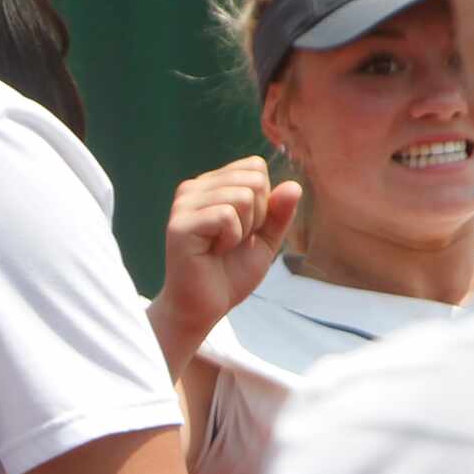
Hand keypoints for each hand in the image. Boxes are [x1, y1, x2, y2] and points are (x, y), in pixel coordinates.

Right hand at [146, 157, 300, 353]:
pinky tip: (213, 252)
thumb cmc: (229, 273)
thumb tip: (294, 186)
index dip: (263, 201)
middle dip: (256, 215)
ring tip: (222, 247)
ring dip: (243, 230)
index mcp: (211, 185)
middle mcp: (193, 188)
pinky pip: (227, 215)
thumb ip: (279, 213)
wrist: (205, 307)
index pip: (254, 167)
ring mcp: (183, 205)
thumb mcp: (266, 240)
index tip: (244, 229)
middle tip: (234, 241)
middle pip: (253, 179)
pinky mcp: (180, 225)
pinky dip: (231, 239)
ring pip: (242, 196)